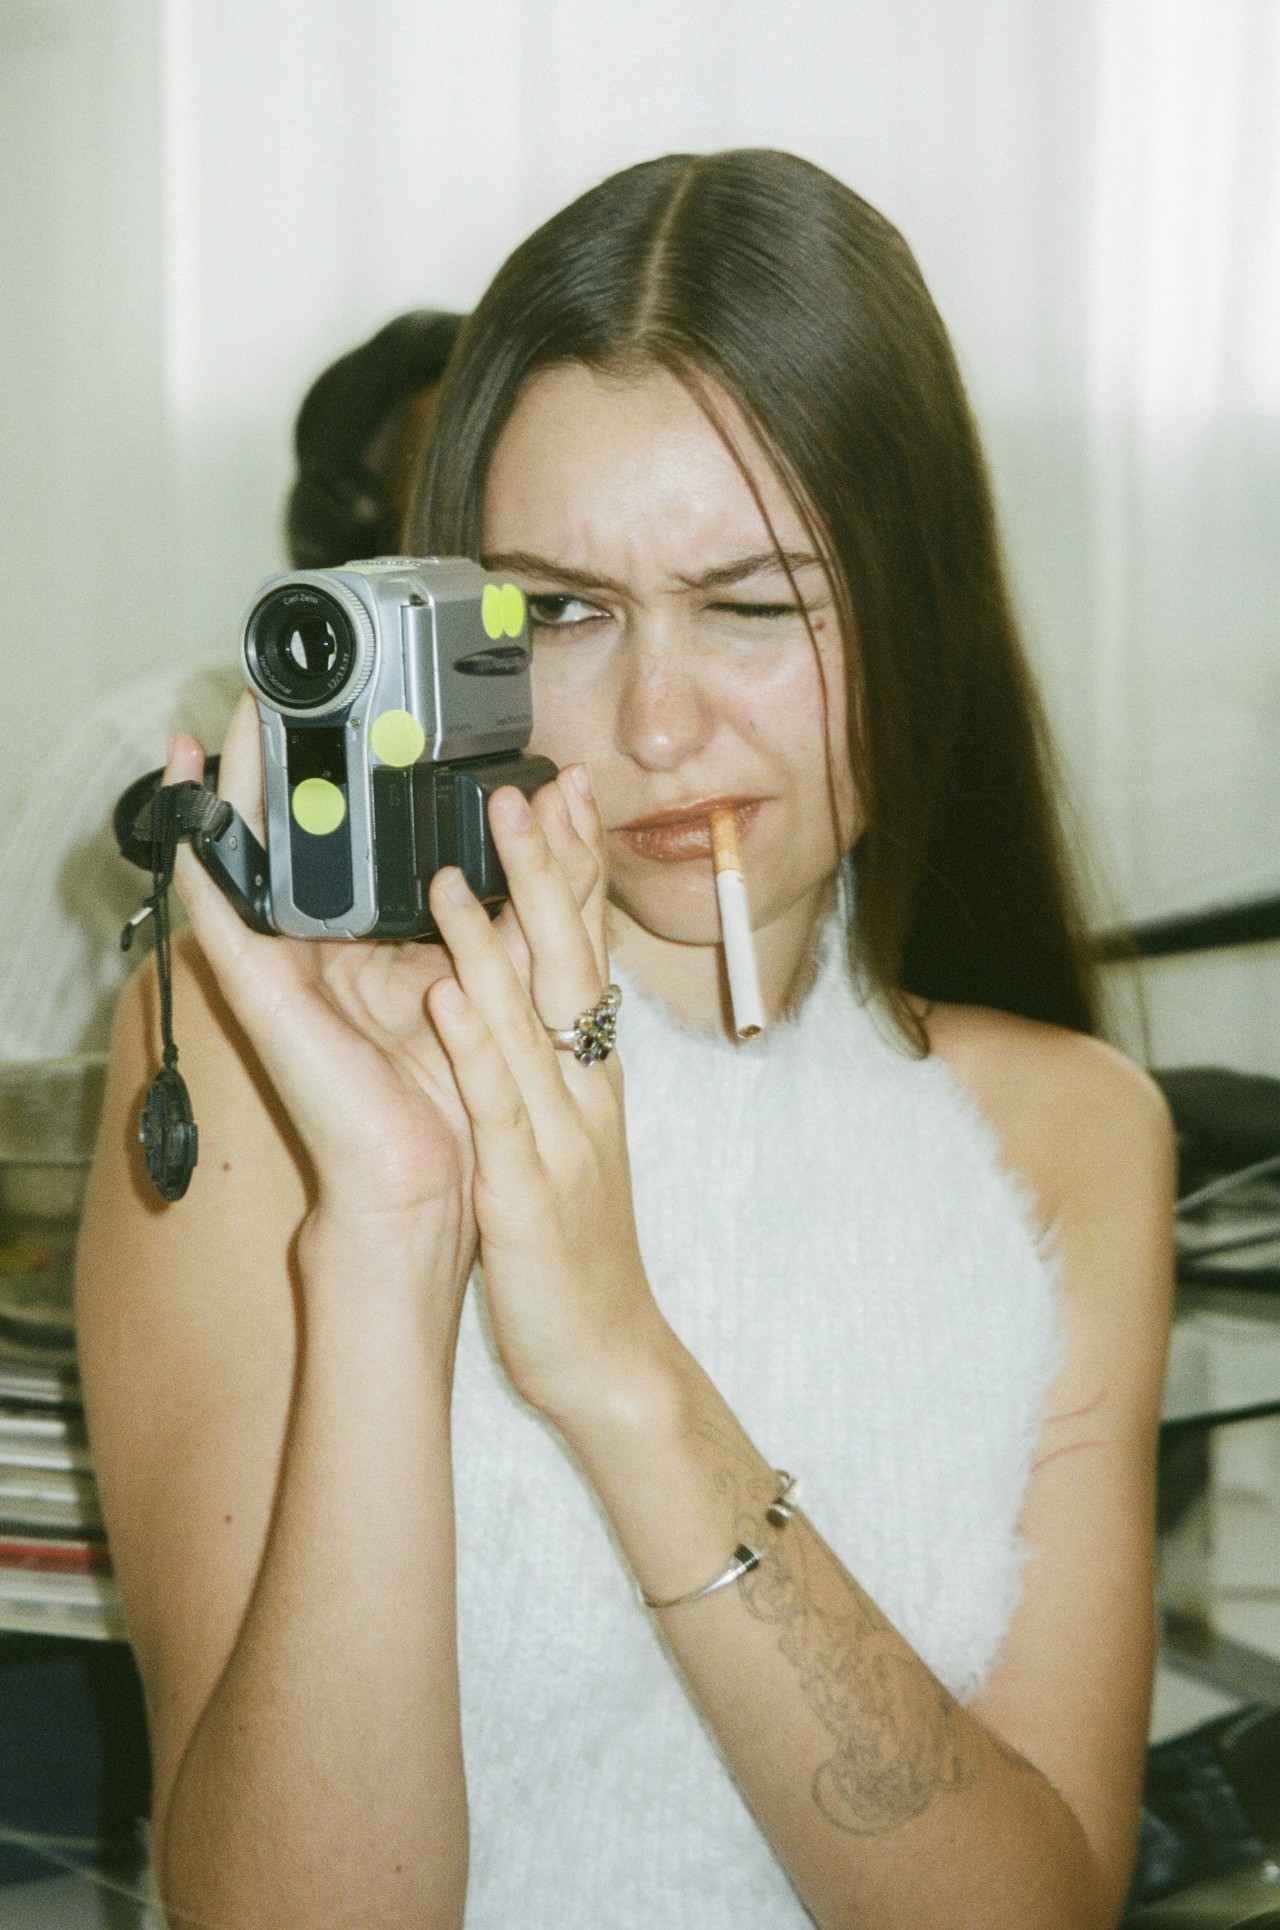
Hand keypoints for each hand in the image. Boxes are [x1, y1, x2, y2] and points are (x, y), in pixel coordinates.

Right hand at [163, 693, 596, 1301]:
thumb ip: (509, 900)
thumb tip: (551, 815)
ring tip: (252, 709)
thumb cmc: (467, 1092)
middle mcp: (333, 949)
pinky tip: (193, 783)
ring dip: (250, 781)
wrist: (444, 1181)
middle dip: (318, 764)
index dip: (385, 779)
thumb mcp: (502, 973)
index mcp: (388, 945)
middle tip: (320, 685)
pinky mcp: (258, 988)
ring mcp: (290, 965)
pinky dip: (203, 840)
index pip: (381, 845)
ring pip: (262, 855)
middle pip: (317, 840)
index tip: (388, 711)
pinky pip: (218, 902)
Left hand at [425, 768, 668, 1417]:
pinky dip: (477, 1042)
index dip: (581, 871)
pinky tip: (445, 991)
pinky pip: (501, 1105)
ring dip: (496, 939)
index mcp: (591, 1073)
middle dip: (549, 875)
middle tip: (526, 792)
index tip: (567, 793)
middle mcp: (585, 1089)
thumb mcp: (567, 1137)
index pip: (588, 952)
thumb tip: (509, 989)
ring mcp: (561, 1136)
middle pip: (570, 964)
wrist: (609, 1354)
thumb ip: (548, 1063)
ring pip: (531, 1022)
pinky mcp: (526, 1191)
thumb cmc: (574, 1244)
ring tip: (460, 864)